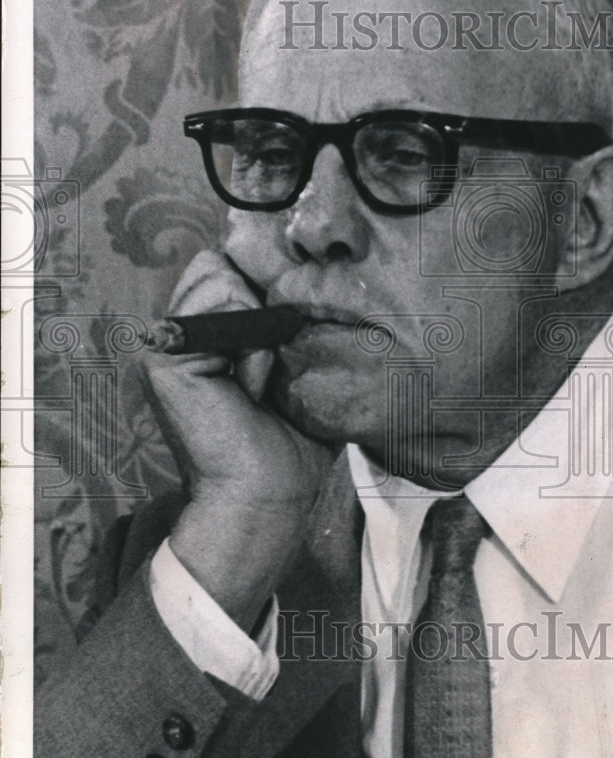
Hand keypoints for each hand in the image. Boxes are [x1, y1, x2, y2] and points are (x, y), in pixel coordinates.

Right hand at [144, 249, 333, 629]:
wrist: (268, 495)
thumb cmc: (290, 443)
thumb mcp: (295, 370)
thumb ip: (285, 322)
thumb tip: (302, 277)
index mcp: (204, 336)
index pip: (225, 266)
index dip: (263, 289)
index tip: (280, 346)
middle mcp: (180, 335)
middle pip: (219, 262)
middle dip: (259, 303)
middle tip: (266, 367)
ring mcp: (167, 344)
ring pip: (220, 274)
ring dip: (259, 326)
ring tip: (257, 380)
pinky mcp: (165, 358)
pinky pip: (226, 305)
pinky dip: (253, 345)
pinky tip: (250, 389)